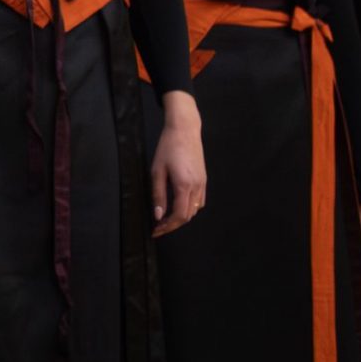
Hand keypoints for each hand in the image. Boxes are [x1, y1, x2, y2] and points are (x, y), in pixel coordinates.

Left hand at [150, 92, 205, 236]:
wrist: (185, 130)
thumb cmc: (168, 148)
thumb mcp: (156, 171)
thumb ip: (158, 195)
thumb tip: (158, 215)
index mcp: (184, 185)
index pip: (179, 215)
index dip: (167, 226)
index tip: (156, 231)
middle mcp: (197, 186)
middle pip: (188, 216)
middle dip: (173, 225)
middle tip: (158, 228)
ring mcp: (203, 183)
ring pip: (195, 210)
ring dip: (181, 218)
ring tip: (166, 219)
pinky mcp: (204, 179)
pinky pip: (199, 201)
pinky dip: (189, 209)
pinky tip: (178, 207)